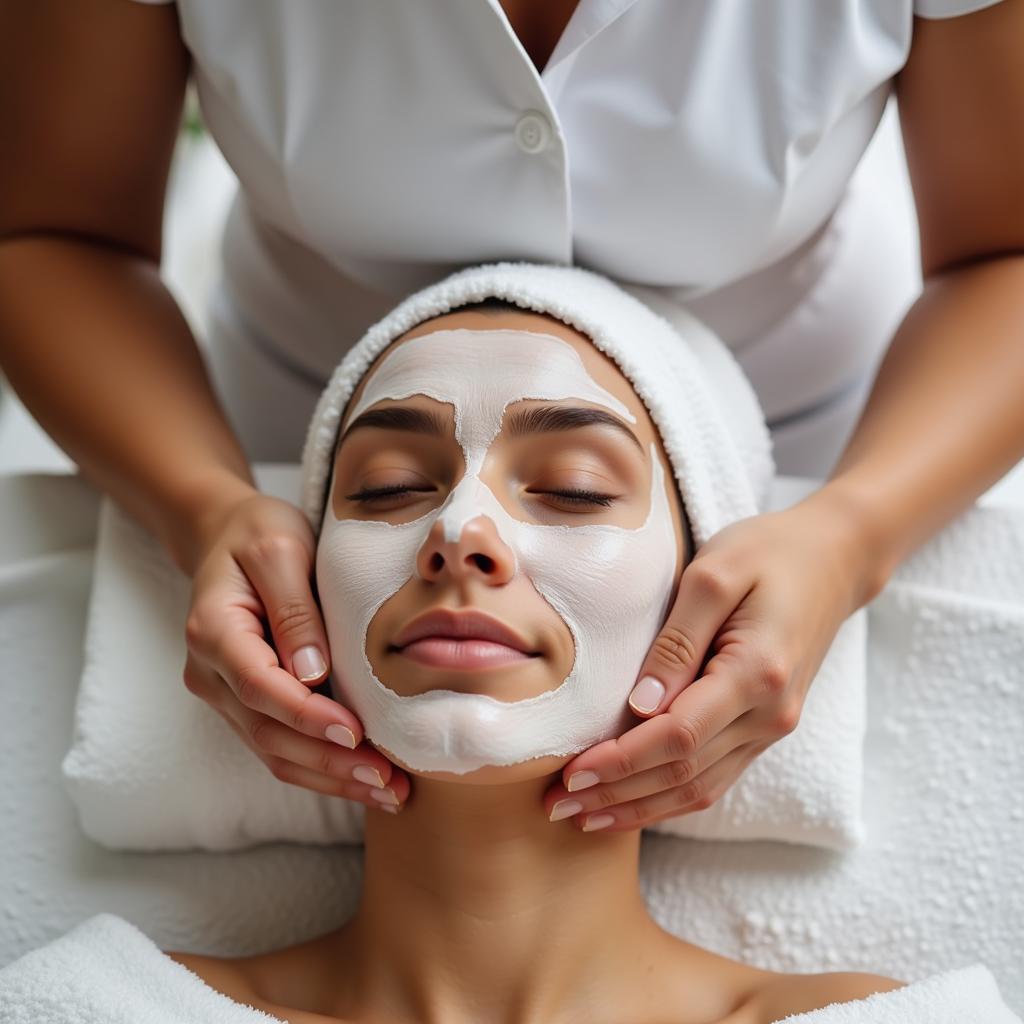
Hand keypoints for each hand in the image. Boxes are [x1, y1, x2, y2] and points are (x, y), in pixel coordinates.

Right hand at [182, 490, 409, 811]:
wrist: (225, 534)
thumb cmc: (257, 533)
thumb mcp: (280, 550)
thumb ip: (294, 608)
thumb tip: (314, 673)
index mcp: (214, 631)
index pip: (260, 686)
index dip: (308, 716)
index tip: (356, 734)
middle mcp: (210, 673)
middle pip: (269, 733)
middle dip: (330, 762)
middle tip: (388, 780)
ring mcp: (224, 694)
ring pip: (274, 752)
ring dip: (331, 778)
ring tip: (389, 792)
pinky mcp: (246, 704)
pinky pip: (280, 746)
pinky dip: (322, 768)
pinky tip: (366, 779)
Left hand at [544, 492, 875, 831]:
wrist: (835, 558)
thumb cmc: (768, 552)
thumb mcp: (712, 574)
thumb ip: (676, 642)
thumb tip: (639, 706)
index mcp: (756, 673)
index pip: (676, 737)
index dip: (620, 762)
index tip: (571, 773)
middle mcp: (770, 713)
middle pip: (683, 773)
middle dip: (617, 795)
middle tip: (558, 807)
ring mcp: (773, 726)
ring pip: (700, 788)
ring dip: (640, 808)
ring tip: (584, 817)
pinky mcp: (766, 726)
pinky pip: (716, 777)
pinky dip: (671, 797)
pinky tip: (634, 804)